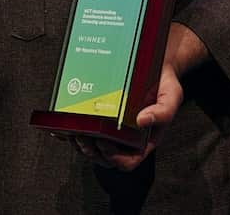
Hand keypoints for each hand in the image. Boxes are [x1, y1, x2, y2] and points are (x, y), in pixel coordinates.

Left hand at [59, 22, 202, 170]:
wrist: (154, 67)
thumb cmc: (163, 85)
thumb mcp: (171, 97)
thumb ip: (162, 111)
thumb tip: (142, 120)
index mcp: (142, 140)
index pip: (127, 161)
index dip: (113, 158)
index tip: (104, 143)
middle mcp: (124, 138)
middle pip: (104, 157)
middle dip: (91, 151)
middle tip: (81, 136)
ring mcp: (109, 129)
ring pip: (90, 147)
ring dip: (78, 143)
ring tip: (71, 131)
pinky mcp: (97, 118)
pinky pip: (81, 129)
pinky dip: (67, 132)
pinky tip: (58, 128)